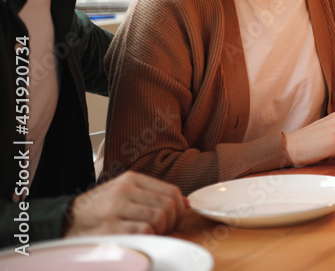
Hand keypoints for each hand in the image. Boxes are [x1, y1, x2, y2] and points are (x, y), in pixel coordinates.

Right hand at [66, 171, 185, 236]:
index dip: (180, 209)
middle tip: (165, 231)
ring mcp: (116, 209)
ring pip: (159, 218)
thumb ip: (153, 195)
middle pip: (168, 206)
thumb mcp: (124, 193)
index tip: (176, 219)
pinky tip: (140, 239)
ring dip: (161, 231)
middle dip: (173, 222)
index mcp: (131, 179)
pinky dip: (149, 238)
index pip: (171, 191)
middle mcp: (124, 191)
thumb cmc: (99, 209)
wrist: (65, 220)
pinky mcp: (110, 228)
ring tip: (151, 235)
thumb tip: (185, 204)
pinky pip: (145, 231)